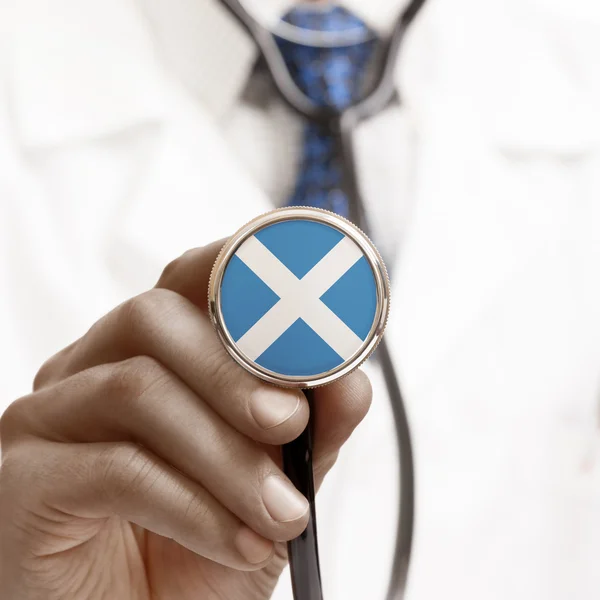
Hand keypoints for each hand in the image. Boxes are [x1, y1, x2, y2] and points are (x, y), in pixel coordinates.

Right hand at [0, 240, 371, 599]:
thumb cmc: (202, 549)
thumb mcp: (276, 483)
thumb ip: (312, 429)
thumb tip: (351, 381)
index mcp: (150, 353)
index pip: (189, 281)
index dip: (243, 274)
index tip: (306, 302)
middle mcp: (92, 368)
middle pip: (153, 316)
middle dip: (235, 371)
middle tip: (290, 424)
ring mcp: (49, 418)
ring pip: (137, 389)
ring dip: (227, 455)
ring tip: (280, 512)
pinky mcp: (24, 480)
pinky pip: (113, 466)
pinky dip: (193, 507)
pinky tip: (236, 542)